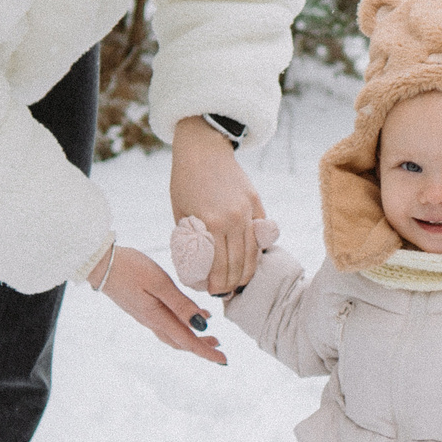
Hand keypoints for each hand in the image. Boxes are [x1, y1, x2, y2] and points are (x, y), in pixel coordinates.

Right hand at [100, 247, 226, 364]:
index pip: (187, 341)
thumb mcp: (160, 283)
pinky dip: (180, 325)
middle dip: (201, 346)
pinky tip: (188, 313)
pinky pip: (164, 323)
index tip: (223, 360)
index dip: (206, 351)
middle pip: (180, 342)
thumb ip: (181, 305)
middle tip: (219, 347)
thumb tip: (203, 325)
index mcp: (157, 318)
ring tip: (209, 334)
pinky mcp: (140, 308)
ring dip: (191, 337)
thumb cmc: (130, 269)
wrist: (99, 264)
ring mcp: (144, 316)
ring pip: (172, 334)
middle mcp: (151, 321)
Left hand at [169, 116, 267, 294]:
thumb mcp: (181, 211)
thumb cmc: (185, 180)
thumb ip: (191, 237)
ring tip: (239, 282)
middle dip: (232, 283)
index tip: (213, 292)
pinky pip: (261, 234)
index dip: (217, 284)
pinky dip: (257, 250)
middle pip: (239, 263)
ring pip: (254, 252)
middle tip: (225, 292)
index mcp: (211, 223)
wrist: (203, 148)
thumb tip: (197, 264)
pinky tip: (250, 261)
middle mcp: (233, 219)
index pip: (219, 265)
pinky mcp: (256, 202)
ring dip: (247, 271)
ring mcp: (248, 210)